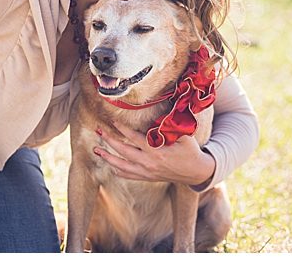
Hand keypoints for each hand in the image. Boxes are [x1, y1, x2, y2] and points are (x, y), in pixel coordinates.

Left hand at [94, 123, 215, 187]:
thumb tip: (161, 113)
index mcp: (157, 151)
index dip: (123, 130)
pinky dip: (118, 171)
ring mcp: (147, 172)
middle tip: (98, 131)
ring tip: (96, 151)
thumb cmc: (190, 151)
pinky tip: (111, 166)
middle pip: (124, 151)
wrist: (195, 172)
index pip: (135, 139)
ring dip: (108, 158)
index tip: (113, 122)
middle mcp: (149, 163)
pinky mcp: (148, 177)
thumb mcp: (184, 136)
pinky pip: (129, 175)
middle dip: (109, 141)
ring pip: (122, 166)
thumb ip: (171, 126)